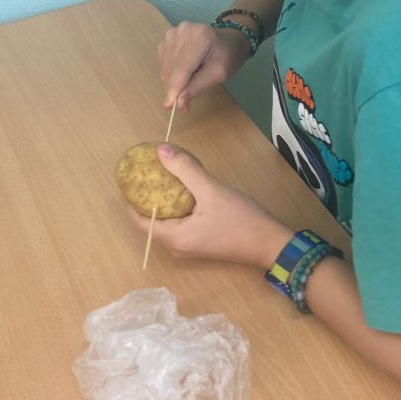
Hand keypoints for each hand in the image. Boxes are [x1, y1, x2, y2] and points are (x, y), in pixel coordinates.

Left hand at [129, 145, 292, 268]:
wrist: (270, 243)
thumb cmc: (241, 220)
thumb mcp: (212, 190)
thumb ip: (185, 170)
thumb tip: (160, 151)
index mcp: (174, 238)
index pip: (139, 221)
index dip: (130, 200)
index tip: (130, 178)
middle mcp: (177, 247)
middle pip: (152, 222)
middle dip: (146, 198)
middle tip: (146, 174)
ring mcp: (189, 248)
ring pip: (167, 223)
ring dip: (162, 203)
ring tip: (163, 178)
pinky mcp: (201, 244)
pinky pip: (180, 225)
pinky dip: (176, 208)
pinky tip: (184, 190)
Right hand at [158, 21, 252, 110]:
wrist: (228, 40)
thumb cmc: (228, 56)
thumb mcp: (218, 74)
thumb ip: (197, 87)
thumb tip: (178, 103)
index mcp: (200, 36)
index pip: (182, 67)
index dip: (175, 88)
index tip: (171, 106)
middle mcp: (182, 32)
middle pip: (171, 68)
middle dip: (175, 88)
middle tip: (184, 103)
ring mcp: (172, 34)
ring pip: (165, 67)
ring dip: (173, 82)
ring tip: (189, 85)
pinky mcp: (167, 39)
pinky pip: (164, 63)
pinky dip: (171, 74)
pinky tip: (184, 74)